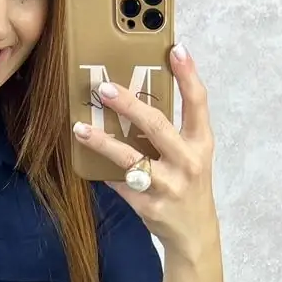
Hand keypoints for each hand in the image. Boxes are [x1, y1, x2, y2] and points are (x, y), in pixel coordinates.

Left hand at [73, 43, 218, 256]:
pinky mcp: (150, 206)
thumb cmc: (189, 184)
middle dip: (130, 105)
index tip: (175, 49)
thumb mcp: (191, 155)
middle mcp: (187, 162)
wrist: (194, 233)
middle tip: (105, 88)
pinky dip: (104, 173)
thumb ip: (173, 130)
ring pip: (131, 159)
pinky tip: (88, 164)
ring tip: (80, 128)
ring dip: (102, 142)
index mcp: (201, 143)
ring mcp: (169, 186)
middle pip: (157, 127)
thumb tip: (137, 97)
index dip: (188, 75)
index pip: (198, 103)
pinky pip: (120, 184)